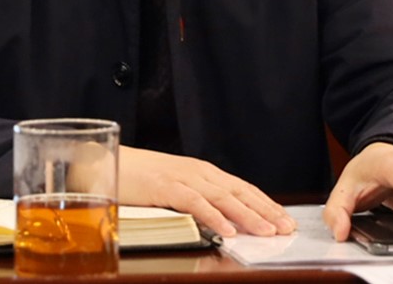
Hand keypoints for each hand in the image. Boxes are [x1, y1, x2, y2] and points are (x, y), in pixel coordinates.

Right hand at [118, 146, 296, 237]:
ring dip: (248, 215)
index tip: (285, 219)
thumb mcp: (175, 188)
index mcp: (202, 172)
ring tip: (267, 231)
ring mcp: (182, 178)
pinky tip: (228, 231)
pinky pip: (195, 204)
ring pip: (223, 198)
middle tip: (287, 227)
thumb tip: (223, 219)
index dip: (265, 203)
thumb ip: (197, 199)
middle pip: (239, 192)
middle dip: (265, 210)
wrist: (106, 162)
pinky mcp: (165, 187)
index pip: (242, 188)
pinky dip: (214, 217)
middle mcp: (198, 172)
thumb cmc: (139, 178)